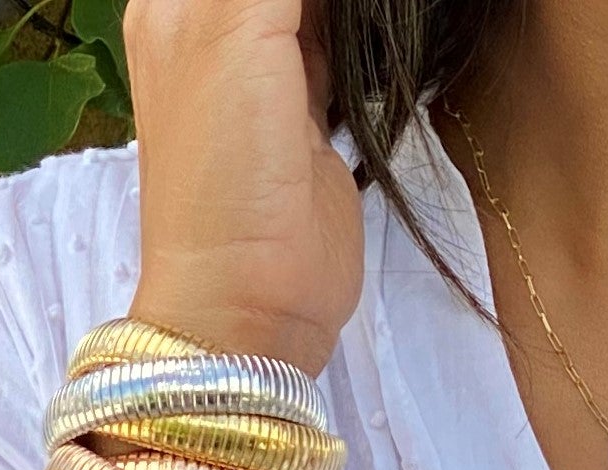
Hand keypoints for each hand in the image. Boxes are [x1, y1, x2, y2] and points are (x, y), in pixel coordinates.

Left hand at [122, 0, 364, 373]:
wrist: (251, 302)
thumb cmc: (224, 171)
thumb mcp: (236, 32)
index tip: (316, 4)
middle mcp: (215, 25)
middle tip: (357, 11)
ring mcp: (270, 70)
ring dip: (350, 5)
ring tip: (381, 14)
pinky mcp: (317, 114)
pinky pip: (347, 39)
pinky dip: (371, 24)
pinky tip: (392, 25)